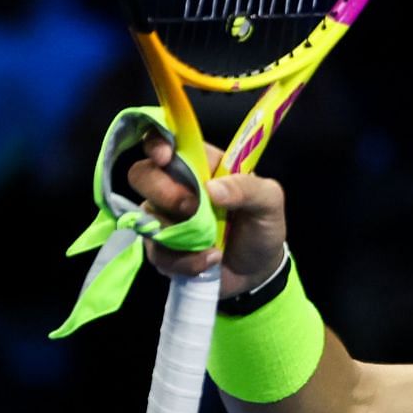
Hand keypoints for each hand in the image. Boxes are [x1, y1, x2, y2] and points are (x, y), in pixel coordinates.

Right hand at [129, 134, 288, 298]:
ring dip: (180, 234)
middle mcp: (177, 186)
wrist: (258, 272)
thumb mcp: (270, 203)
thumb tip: (212, 188)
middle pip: (142, 174)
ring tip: (214, 245)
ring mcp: (164, 217)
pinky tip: (209, 260)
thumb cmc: (262, 227)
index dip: (156, 142)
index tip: (164, 157)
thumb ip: (249, 188)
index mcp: (202, 165)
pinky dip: (185, 260)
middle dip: (164, 192)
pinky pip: (156, 251)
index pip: (167, 140)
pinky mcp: (160, 248)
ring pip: (146, 216)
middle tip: (192, 209)